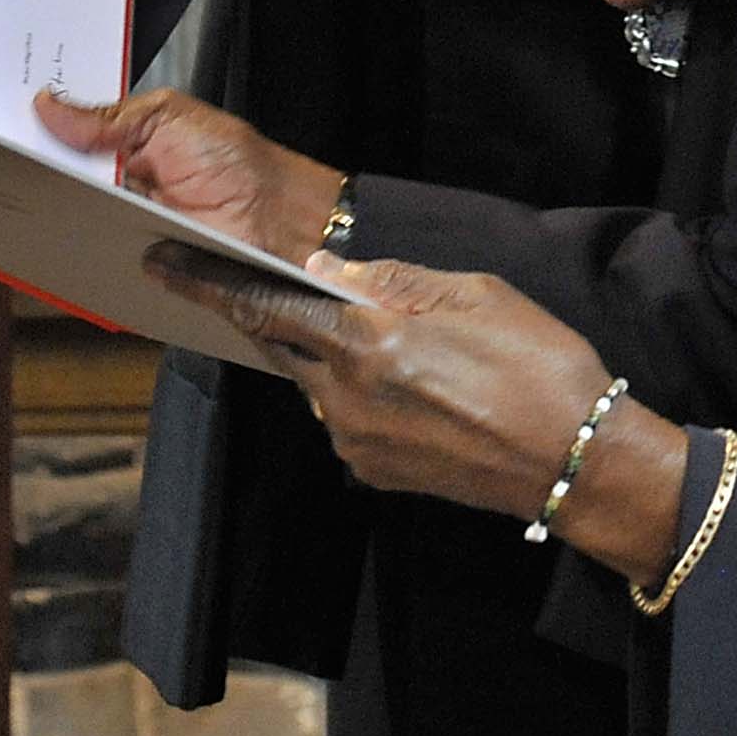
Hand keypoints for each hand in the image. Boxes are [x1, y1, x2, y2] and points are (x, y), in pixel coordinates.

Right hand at [33, 85, 343, 267]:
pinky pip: (82, 259)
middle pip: (52, 181)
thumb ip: (109, 117)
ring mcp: (114, 225)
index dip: (31, 133)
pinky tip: (44, 240)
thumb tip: (50, 103)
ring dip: (37, 215)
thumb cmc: (239, 165)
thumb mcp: (170, 118)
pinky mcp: (123, 264)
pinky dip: (64, 253)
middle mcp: (114, 185)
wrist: (276, 223)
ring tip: (8, 201)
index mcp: (124, 143)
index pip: (63, 137)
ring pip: (59, 222)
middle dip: (24, 174)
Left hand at [150, 249, 690, 592]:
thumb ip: (391, 280)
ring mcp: (356, 440)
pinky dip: (358, 393)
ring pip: (316, 383)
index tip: (162, 262)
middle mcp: (347, 394)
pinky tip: (413, 386)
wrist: (574, 461)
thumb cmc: (538, 365)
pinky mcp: (374, 472)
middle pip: (281, 343)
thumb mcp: (475, 292)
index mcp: (369, 338)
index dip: (208, 283)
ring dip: (329, 356)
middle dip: (264, 314)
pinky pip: (344, 419)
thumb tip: (324, 270)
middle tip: (253, 285)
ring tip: (391, 342)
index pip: (266, 304)